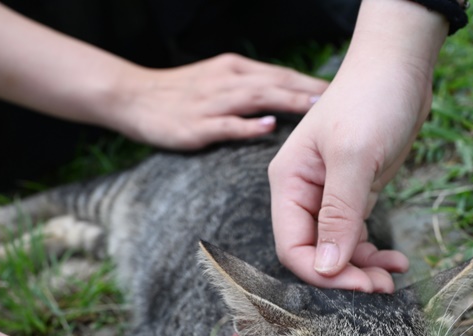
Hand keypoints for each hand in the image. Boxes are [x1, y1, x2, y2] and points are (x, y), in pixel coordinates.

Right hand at [118, 53, 328, 150]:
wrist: (132, 96)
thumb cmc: (178, 93)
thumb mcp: (216, 80)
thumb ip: (249, 87)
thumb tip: (286, 97)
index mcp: (234, 70)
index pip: (280, 73)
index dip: (309, 81)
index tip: (340, 90)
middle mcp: (226, 81)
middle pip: (274, 82)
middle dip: (307, 90)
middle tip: (339, 99)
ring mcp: (211, 103)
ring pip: (256, 99)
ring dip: (286, 102)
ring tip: (314, 108)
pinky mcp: (196, 125)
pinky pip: (226, 125)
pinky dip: (248, 126)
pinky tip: (268, 127)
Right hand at [269, 0, 447, 292]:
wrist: (400, 67)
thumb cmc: (371, 99)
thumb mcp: (355, 158)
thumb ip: (339, 215)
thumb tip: (326, 269)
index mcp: (289, 183)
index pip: (292, 247)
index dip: (322, 273)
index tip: (359, 285)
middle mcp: (303, 194)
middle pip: (315, 253)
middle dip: (346, 276)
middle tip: (382, 288)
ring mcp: (329, 196)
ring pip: (338, 250)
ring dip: (363, 269)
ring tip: (393, 277)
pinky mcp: (355, 195)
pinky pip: (357, 236)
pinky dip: (374, 252)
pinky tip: (396, 259)